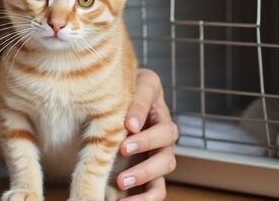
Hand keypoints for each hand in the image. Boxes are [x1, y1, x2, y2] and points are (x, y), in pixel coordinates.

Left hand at [116, 69, 178, 199]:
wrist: (111, 103)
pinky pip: (156, 189)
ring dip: (144, 174)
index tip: (127, 124)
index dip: (142, 116)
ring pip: (165, 166)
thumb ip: (130, 102)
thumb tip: (130, 125)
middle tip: (122, 149)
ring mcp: (160, 152)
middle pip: (166, 141)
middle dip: (145, 145)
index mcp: (156, 106)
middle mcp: (163, 130)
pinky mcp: (152, 173)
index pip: (153, 106)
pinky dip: (144, 198)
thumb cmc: (117, 93)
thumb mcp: (124, 89)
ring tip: (121, 181)